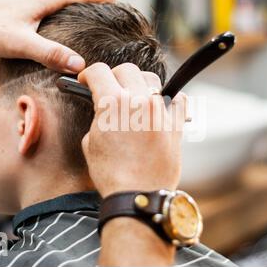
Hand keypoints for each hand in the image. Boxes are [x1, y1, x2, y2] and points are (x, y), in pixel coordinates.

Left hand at [0, 0, 115, 72]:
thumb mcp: (22, 43)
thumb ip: (51, 53)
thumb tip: (78, 63)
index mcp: (42, 0)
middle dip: (87, 1)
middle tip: (101, 8)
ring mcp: (23, 1)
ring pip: (53, 2)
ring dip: (69, 7)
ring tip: (80, 17)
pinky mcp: (13, 8)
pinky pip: (40, 7)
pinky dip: (53, 13)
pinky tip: (49, 25)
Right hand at [79, 63, 186, 197]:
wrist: (138, 197)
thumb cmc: (112, 175)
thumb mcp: (91, 143)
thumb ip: (98, 118)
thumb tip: (104, 111)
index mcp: (112, 104)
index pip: (99, 71)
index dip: (88, 74)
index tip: (87, 81)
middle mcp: (138, 102)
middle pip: (127, 70)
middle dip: (114, 76)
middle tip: (110, 89)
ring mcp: (160, 112)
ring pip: (152, 81)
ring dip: (140, 85)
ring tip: (136, 99)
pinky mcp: (176, 125)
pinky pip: (179, 100)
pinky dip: (171, 99)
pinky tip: (162, 106)